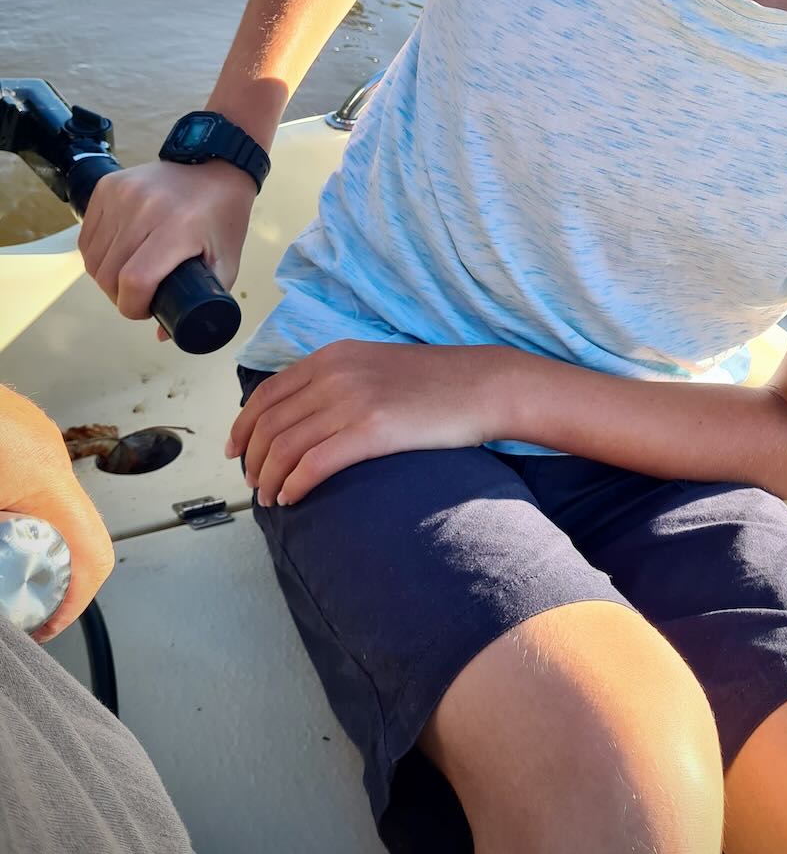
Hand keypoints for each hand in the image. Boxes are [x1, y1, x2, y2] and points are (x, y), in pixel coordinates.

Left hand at [0, 386, 114, 642]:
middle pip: (72, 529)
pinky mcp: (12, 423)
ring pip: (48, 503)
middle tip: (12, 597)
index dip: (71, 605)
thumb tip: (5, 587)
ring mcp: (30, 432)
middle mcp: (44, 450)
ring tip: (0, 556)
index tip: (41, 628)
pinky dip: (15, 507)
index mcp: (38, 475)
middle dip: (43, 573)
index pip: (92, 553)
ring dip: (26, 538)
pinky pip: (28, 477)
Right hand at [78, 159, 256, 339]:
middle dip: (120, 297)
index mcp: (177, 229)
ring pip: (93, 257)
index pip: (135, 280)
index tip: (145, 311)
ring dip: (106, 277)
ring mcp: (121, 194)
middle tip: (140, 297)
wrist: (216, 165)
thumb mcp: (226, 262)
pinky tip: (118, 256)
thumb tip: (163, 335)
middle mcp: (145, 209)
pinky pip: (87, 235)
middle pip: (108, 273)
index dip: (133, 307)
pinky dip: (97, 254)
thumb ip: (204, 299)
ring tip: (130, 277)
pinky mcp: (107, 186)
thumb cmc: (223, 217)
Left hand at [227, 339, 504, 506]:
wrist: (484, 384)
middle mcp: (335, 373)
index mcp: (332, 355)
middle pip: (269, 423)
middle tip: (253, 483)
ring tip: (271, 497)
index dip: (243, 426)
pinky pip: (314, 464)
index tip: (235, 451)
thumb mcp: (376, 364)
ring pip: (284, 446)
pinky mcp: (372, 430)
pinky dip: (294, 484)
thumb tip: (304, 414)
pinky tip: (293, 498)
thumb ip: (338, 378)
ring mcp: (352, 400)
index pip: (267, 393)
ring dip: (269, 478)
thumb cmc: (436, 382)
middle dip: (252, 459)